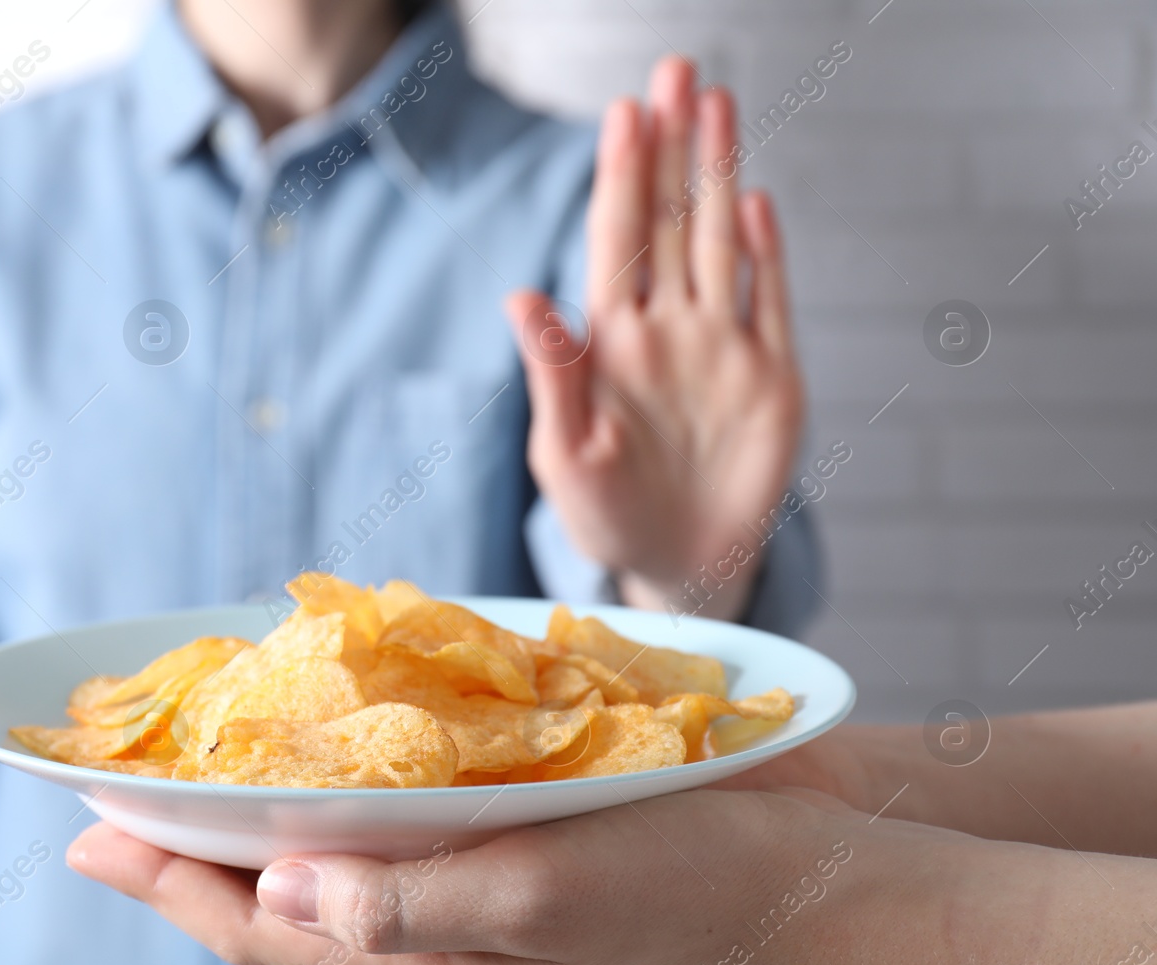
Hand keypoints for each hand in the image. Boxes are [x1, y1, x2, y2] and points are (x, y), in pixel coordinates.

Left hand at [68, 788, 854, 964]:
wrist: (811, 863)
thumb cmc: (686, 879)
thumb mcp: (540, 896)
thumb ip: (405, 903)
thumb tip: (270, 896)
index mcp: (426, 954)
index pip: (260, 928)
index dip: (167, 882)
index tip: (83, 831)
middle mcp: (434, 922)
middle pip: (278, 895)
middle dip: (188, 851)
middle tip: (109, 793)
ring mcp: (474, 878)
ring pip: (333, 854)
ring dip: (257, 814)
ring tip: (195, 766)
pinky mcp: (516, 829)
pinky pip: (401, 811)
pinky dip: (344, 780)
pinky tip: (329, 739)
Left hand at [511, 58, 803, 619]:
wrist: (678, 566)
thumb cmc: (605, 514)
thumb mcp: (563, 453)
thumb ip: (552, 374)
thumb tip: (519, 296)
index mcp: (611, 343)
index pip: (616, 241)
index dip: (621, 176)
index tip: (623, 112)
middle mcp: (668, 329)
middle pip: (671, 222)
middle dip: (672, 147)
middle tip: (674, 70)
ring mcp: (721, 347)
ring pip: (721, 244)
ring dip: (719, 177)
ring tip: (718, 105)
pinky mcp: (771, 379)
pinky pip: (770, 304)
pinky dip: (766, 256)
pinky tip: (755, 204)